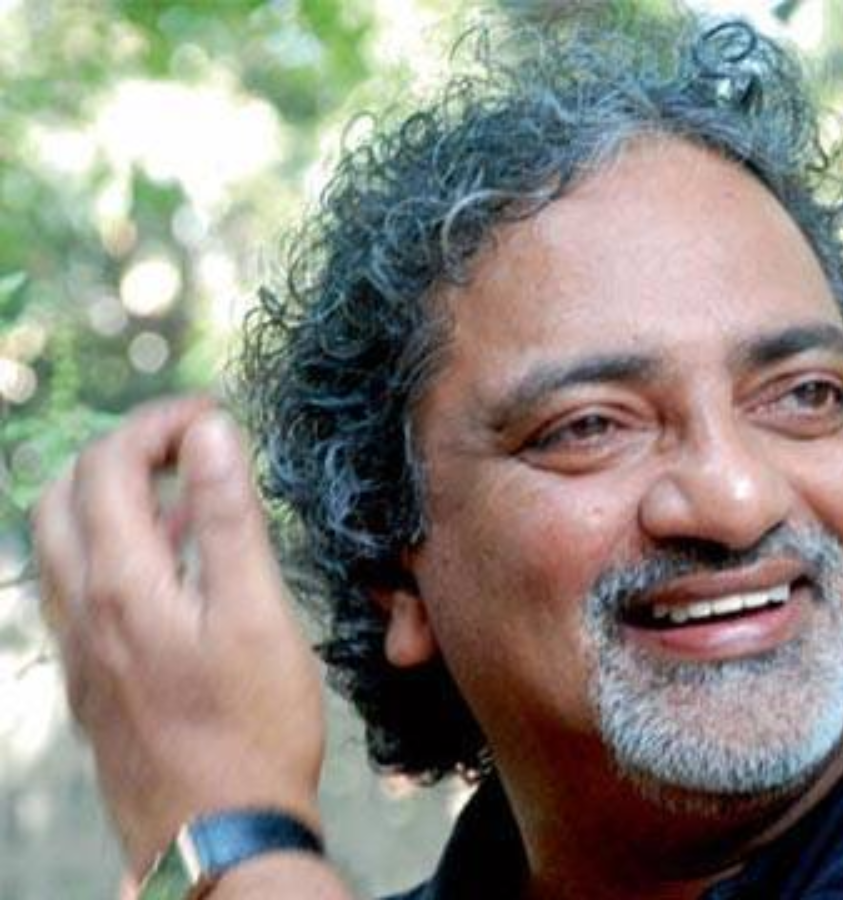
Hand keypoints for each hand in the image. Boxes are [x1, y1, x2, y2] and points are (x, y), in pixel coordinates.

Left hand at [30, 397, 325, 875]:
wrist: (217, 834)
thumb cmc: (252, 728)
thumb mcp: (258, 614)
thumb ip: (227, 519)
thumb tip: (209, 433)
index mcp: (122, 585)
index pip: (109, 466)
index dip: (158, 423)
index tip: (214, 416)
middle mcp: (84, 611)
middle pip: (63, 495)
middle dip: (121, 451)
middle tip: (189, 446)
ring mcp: (82, 650)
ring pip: (62, 545)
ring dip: (113, 501)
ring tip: (187, 500)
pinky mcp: (94, 681)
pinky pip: (81, 591)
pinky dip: (116, 552)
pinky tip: (176, 571)